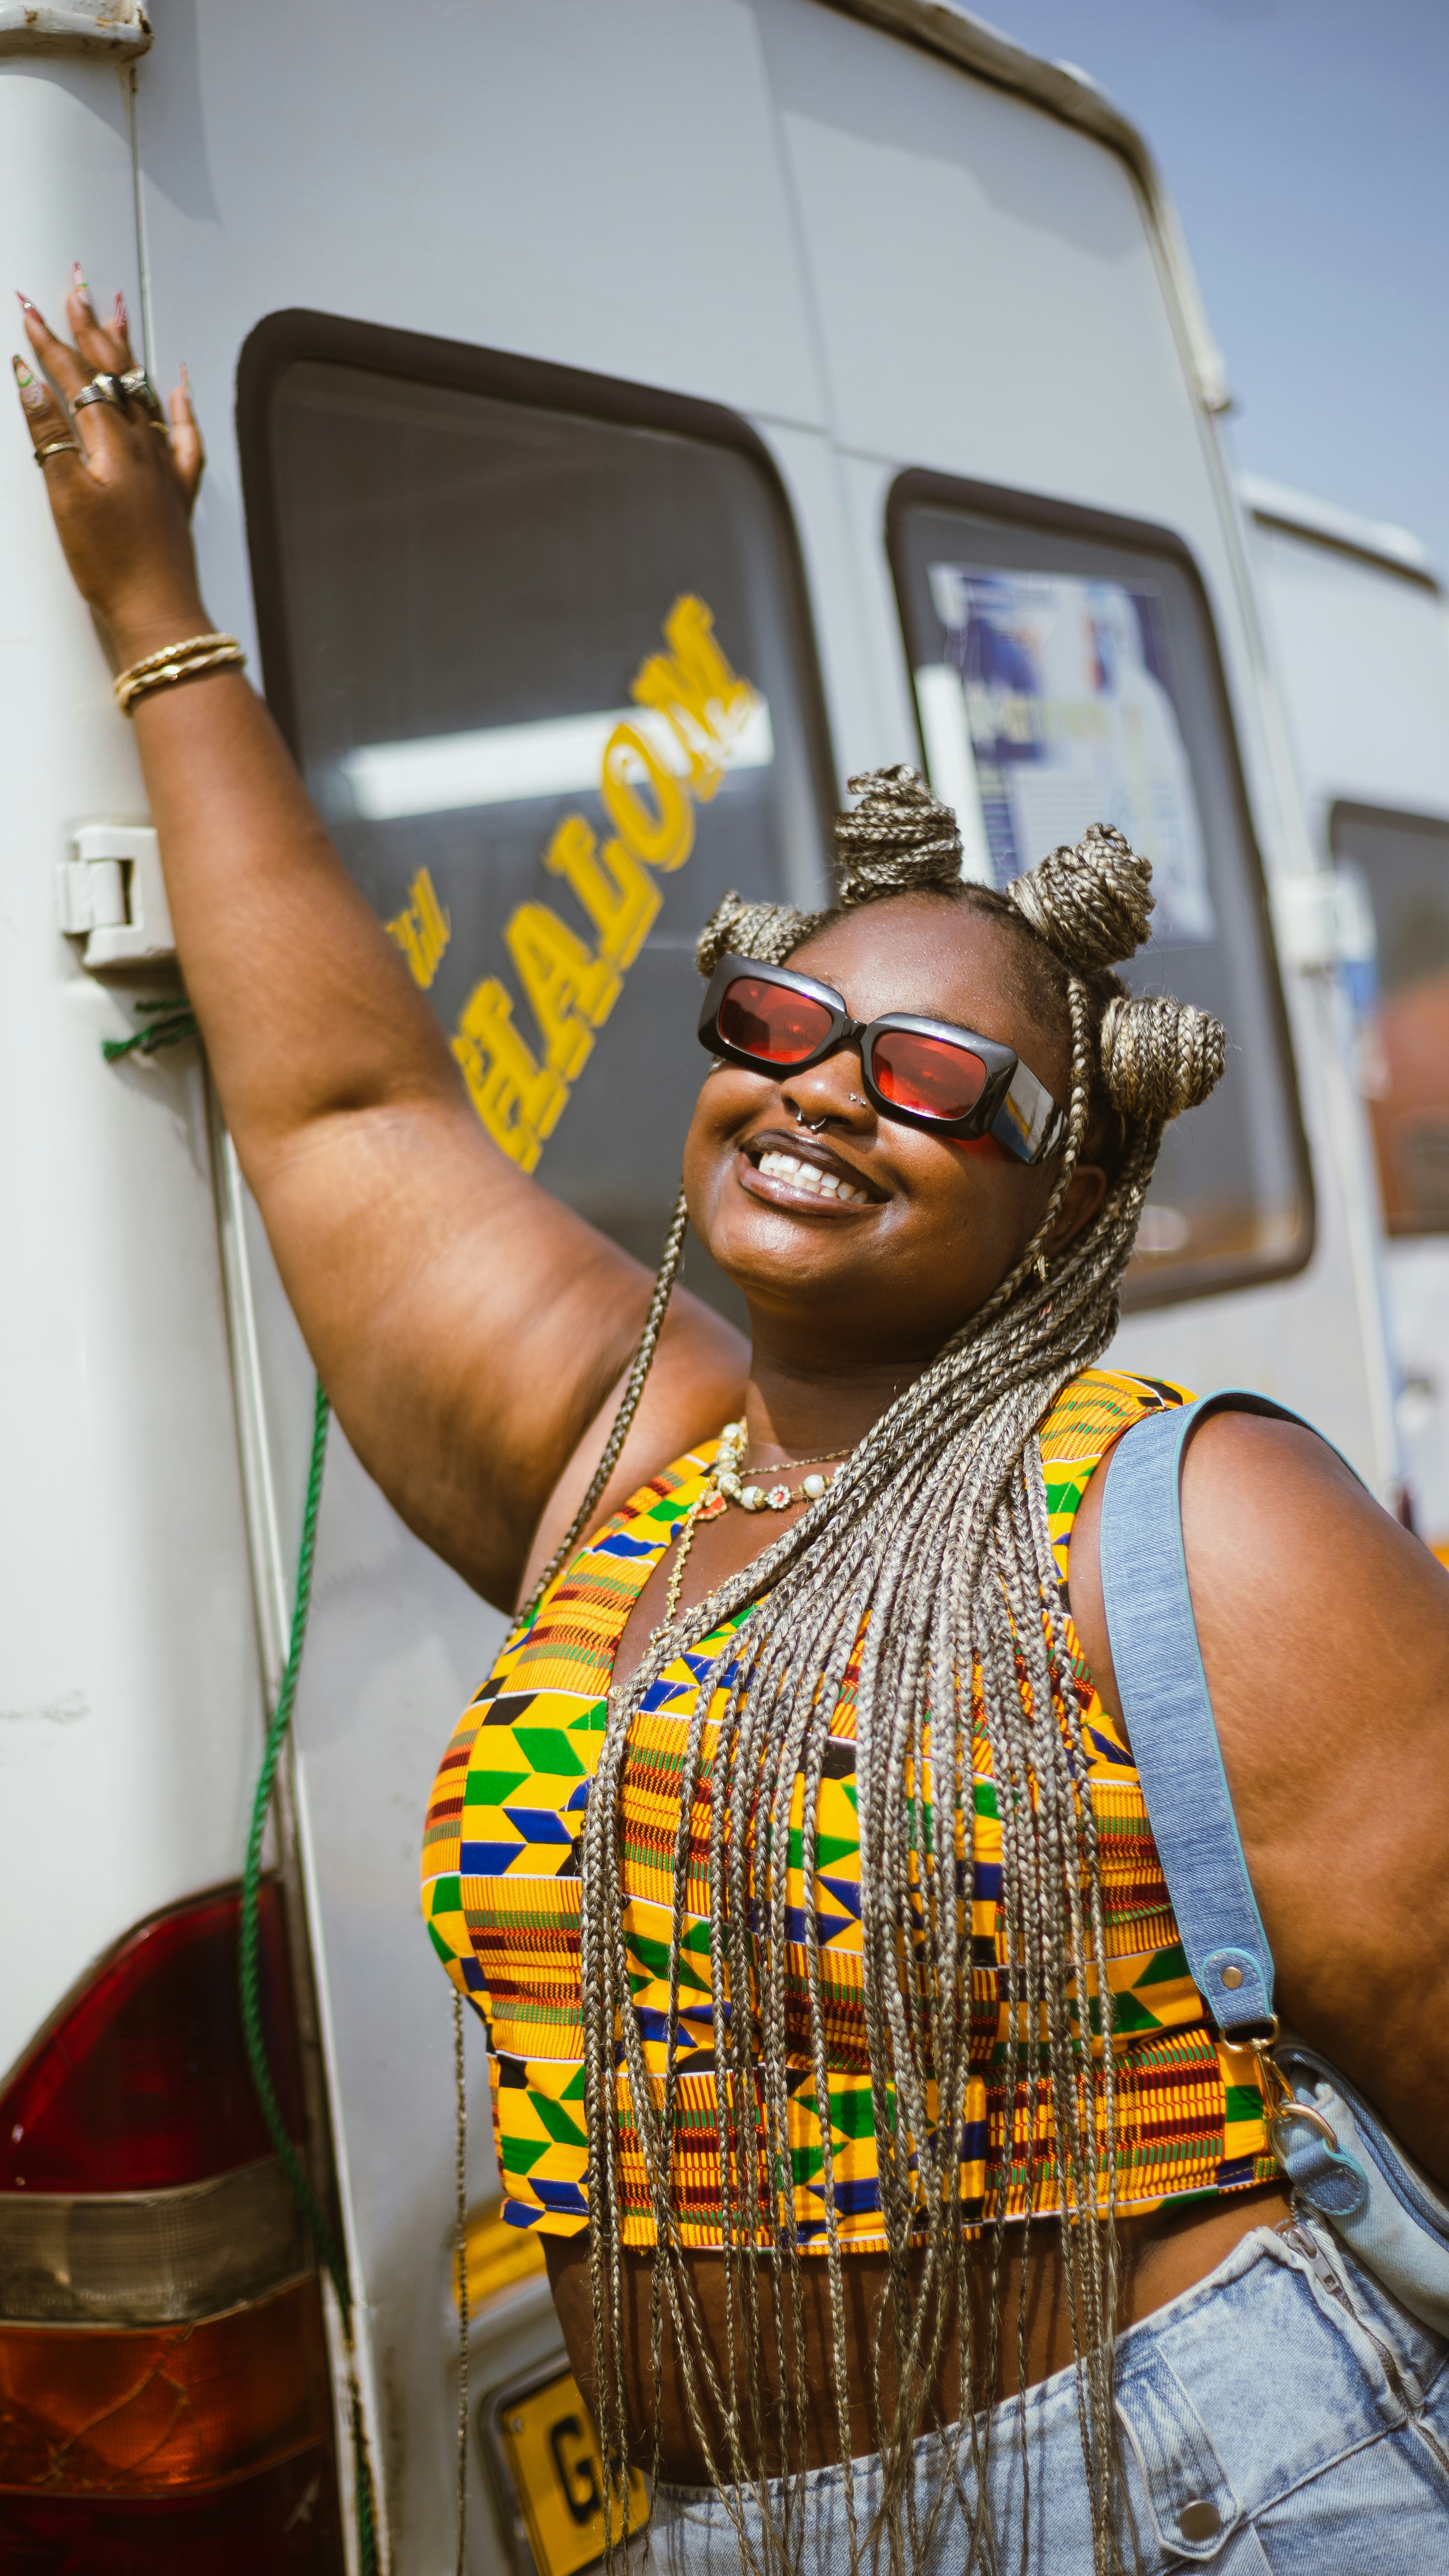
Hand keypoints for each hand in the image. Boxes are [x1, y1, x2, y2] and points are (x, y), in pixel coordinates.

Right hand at [14, 268, 207, 662]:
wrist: (156, 612)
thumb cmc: (110, 564)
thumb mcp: (64, 496)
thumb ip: (48, 435)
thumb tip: (31, 381)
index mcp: (111, 439)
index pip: (74, 375)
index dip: (48, 339)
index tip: (27, 307)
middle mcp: (143, 443)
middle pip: (113, 370)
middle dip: (88, 325)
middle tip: (74, 285)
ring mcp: (164, 464)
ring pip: (145, 390)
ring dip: (127, 349)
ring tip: (115, 311)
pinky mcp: (177, 490)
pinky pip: (184, 434)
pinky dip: (181, 403)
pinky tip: (180, 384)